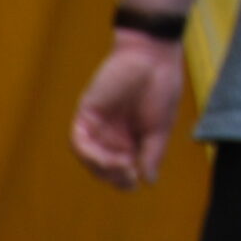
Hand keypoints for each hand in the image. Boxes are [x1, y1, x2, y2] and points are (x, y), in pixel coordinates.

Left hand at [71, 34, 184, 188]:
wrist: (152, 56)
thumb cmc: (161, 87)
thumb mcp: (160, 126)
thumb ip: (152, 153)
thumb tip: (148, 181)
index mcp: (130, 141)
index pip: (121, 171)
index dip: (125, 181)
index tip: (135, 184)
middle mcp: (111, 137)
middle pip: (103, 168)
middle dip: (114, 177)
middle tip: (128, 176)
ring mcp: (97, 126)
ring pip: (89, 158)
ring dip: (102, 168)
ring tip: (120, 166)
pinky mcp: (86, 114)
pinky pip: (78, 141)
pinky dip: (88, 154)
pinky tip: (103, 159)